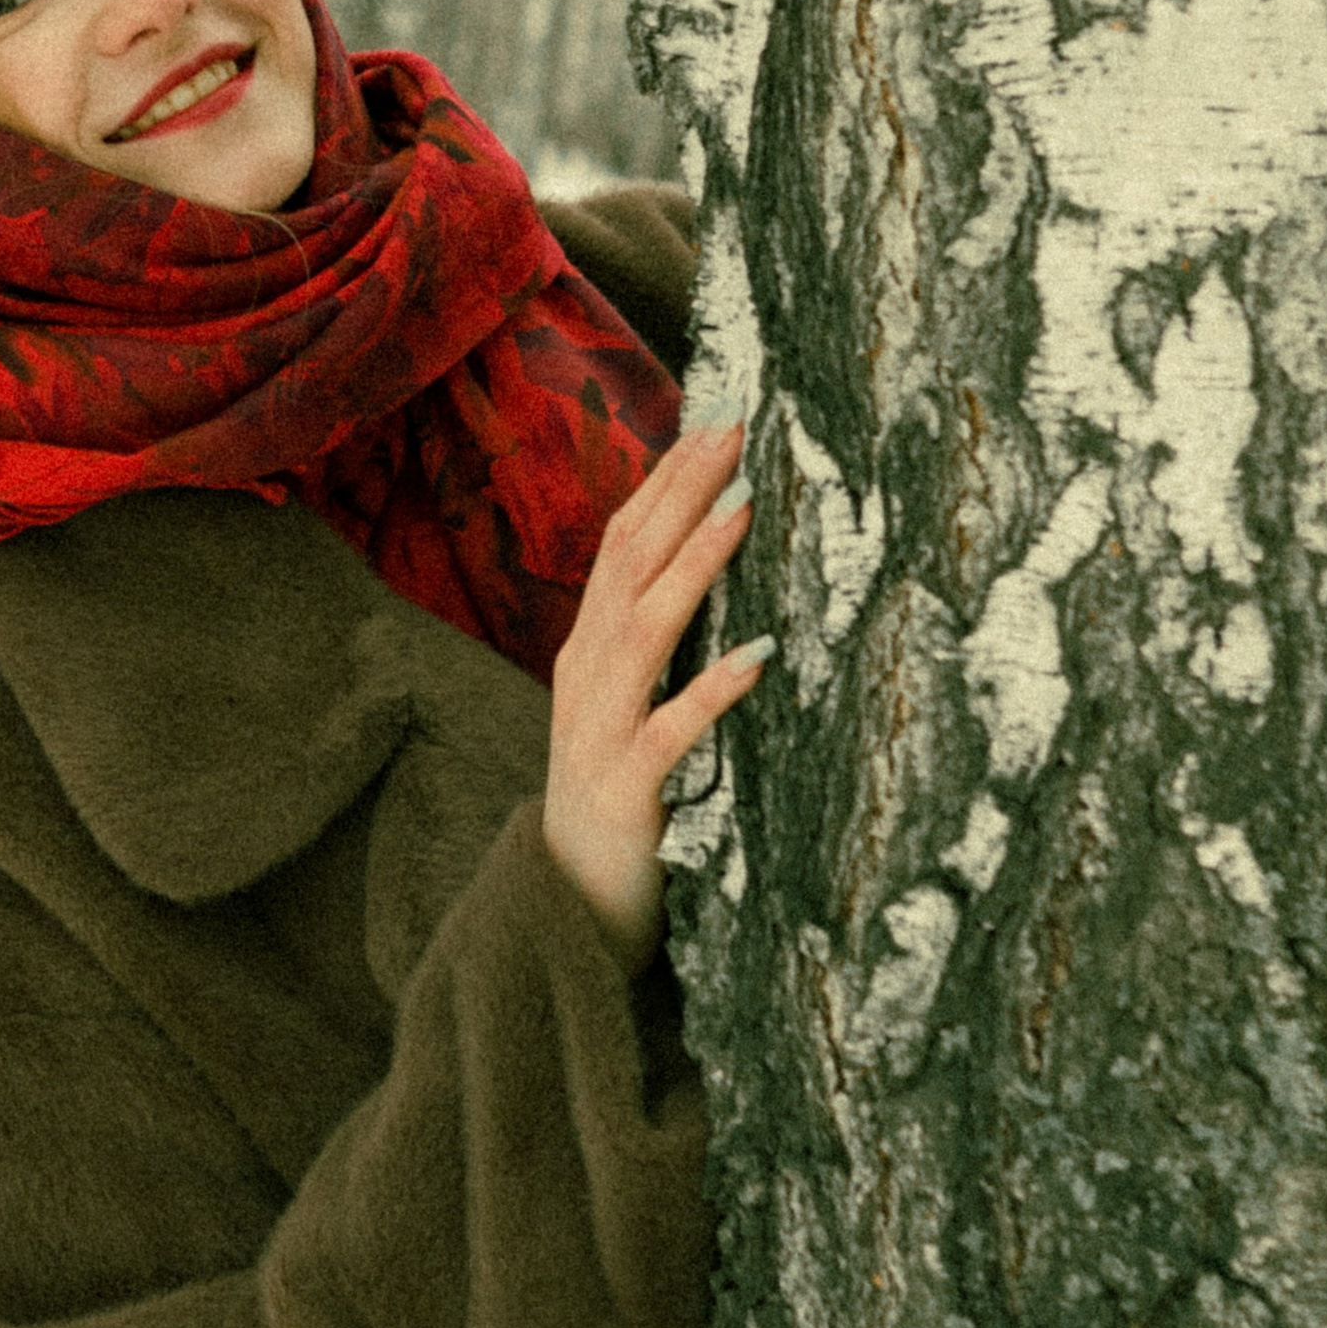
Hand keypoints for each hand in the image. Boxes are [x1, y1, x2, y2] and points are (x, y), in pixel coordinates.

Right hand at [540, 422, 772, 966]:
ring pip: (645, 629)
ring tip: (744, 509)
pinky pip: (671, 731)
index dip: (664, 482)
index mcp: (588, 648)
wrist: (567, 902)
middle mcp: (585, 673)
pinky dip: (712, 689)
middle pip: (630, 564)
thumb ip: (653, 642)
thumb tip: (706, 568)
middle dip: (683, 494)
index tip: (715, 424)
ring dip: (695, 566)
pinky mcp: (627, 786)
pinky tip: (759, 657)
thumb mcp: (626, 704)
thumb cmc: (616, 796)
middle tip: (736, 433)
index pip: (620, 543)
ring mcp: (599, 727)